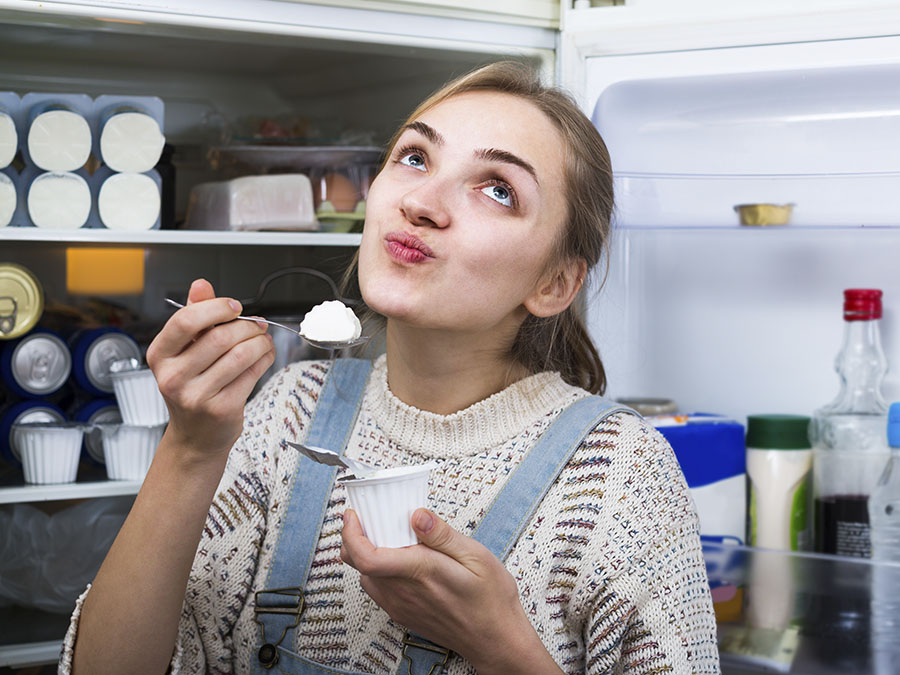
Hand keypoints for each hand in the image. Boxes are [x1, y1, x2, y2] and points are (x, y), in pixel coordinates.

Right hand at [146, 278, 274, 462]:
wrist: (195, 435)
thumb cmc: (191, 387)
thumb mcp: (184, 350)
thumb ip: (194, 315)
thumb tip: (201, 284)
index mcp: (160, 355)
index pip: (186, 321)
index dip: (216, 308)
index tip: (235, 306)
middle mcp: (173, 376)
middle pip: (220, 337)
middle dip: (246, 326)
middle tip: (256, 324)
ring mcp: (196, 395)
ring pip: (240, 355)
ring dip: (260, 341)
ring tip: (263, 339)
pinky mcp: (221, 408)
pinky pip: (252, 374)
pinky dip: (265, 359)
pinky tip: (264, 355)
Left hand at [340, 508, 560, 673]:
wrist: (496, 640)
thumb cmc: (490, 599)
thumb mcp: (476, 556)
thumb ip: (442, 535)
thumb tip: (417, 515)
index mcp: (420, 571)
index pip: (366, 557)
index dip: (351, 534)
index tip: (352, 515)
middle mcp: (404, 591)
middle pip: (359, 565)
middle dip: (355, 537)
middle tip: (368, 518)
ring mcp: (401, 606)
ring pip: (366, 577)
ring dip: (366, 555)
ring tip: (385, 537)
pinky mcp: (403, 614)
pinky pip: (378, 590)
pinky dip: (376, 571)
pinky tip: (397, 561)